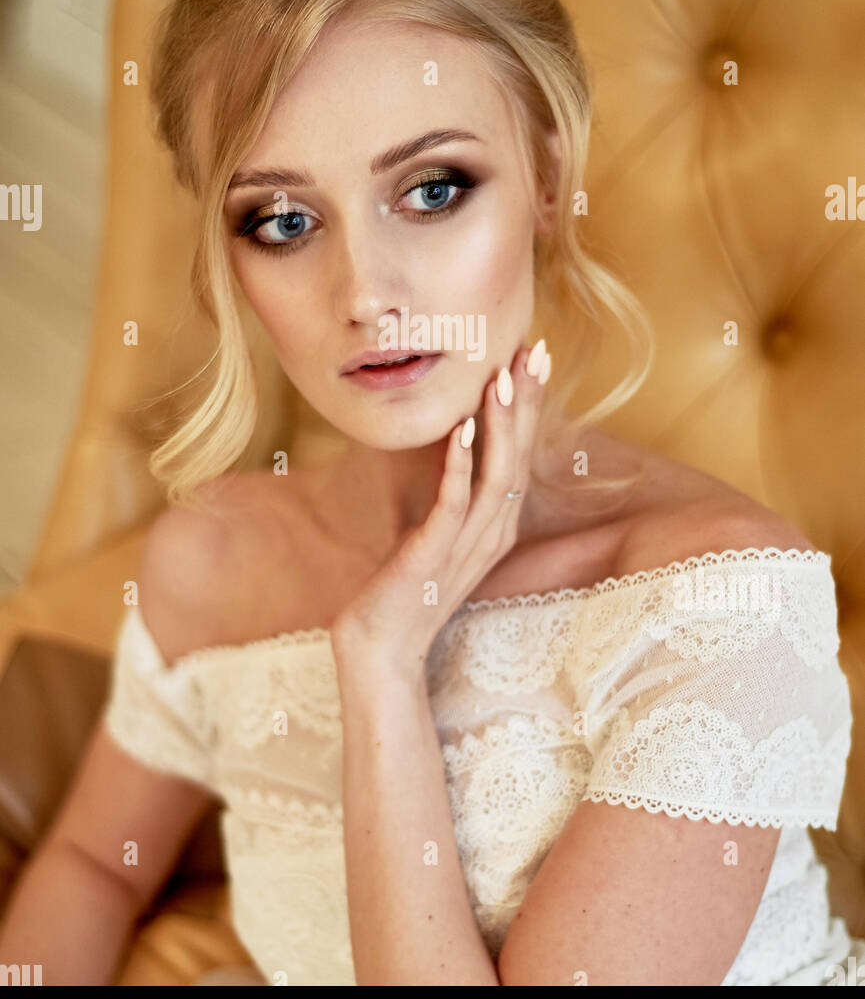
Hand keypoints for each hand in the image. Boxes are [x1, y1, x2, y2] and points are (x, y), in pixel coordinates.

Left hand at [330, 339, 549, 674]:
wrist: (381, 647)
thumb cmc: (404, 589)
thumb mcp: (437, 534)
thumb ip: (453, 497)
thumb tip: (453, 448)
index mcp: (496, 526)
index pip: (521, 454)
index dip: (531, 407)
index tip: (536, 357)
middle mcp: (492, 533)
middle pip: (519, 456)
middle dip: (527, 402)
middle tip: (535, 351)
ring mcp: (467, 546)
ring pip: (496, 475)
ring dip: (501, 424)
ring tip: (502, 376)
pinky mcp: (435, 555)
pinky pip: (454, 503)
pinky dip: (460, 463)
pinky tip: (462, 428)